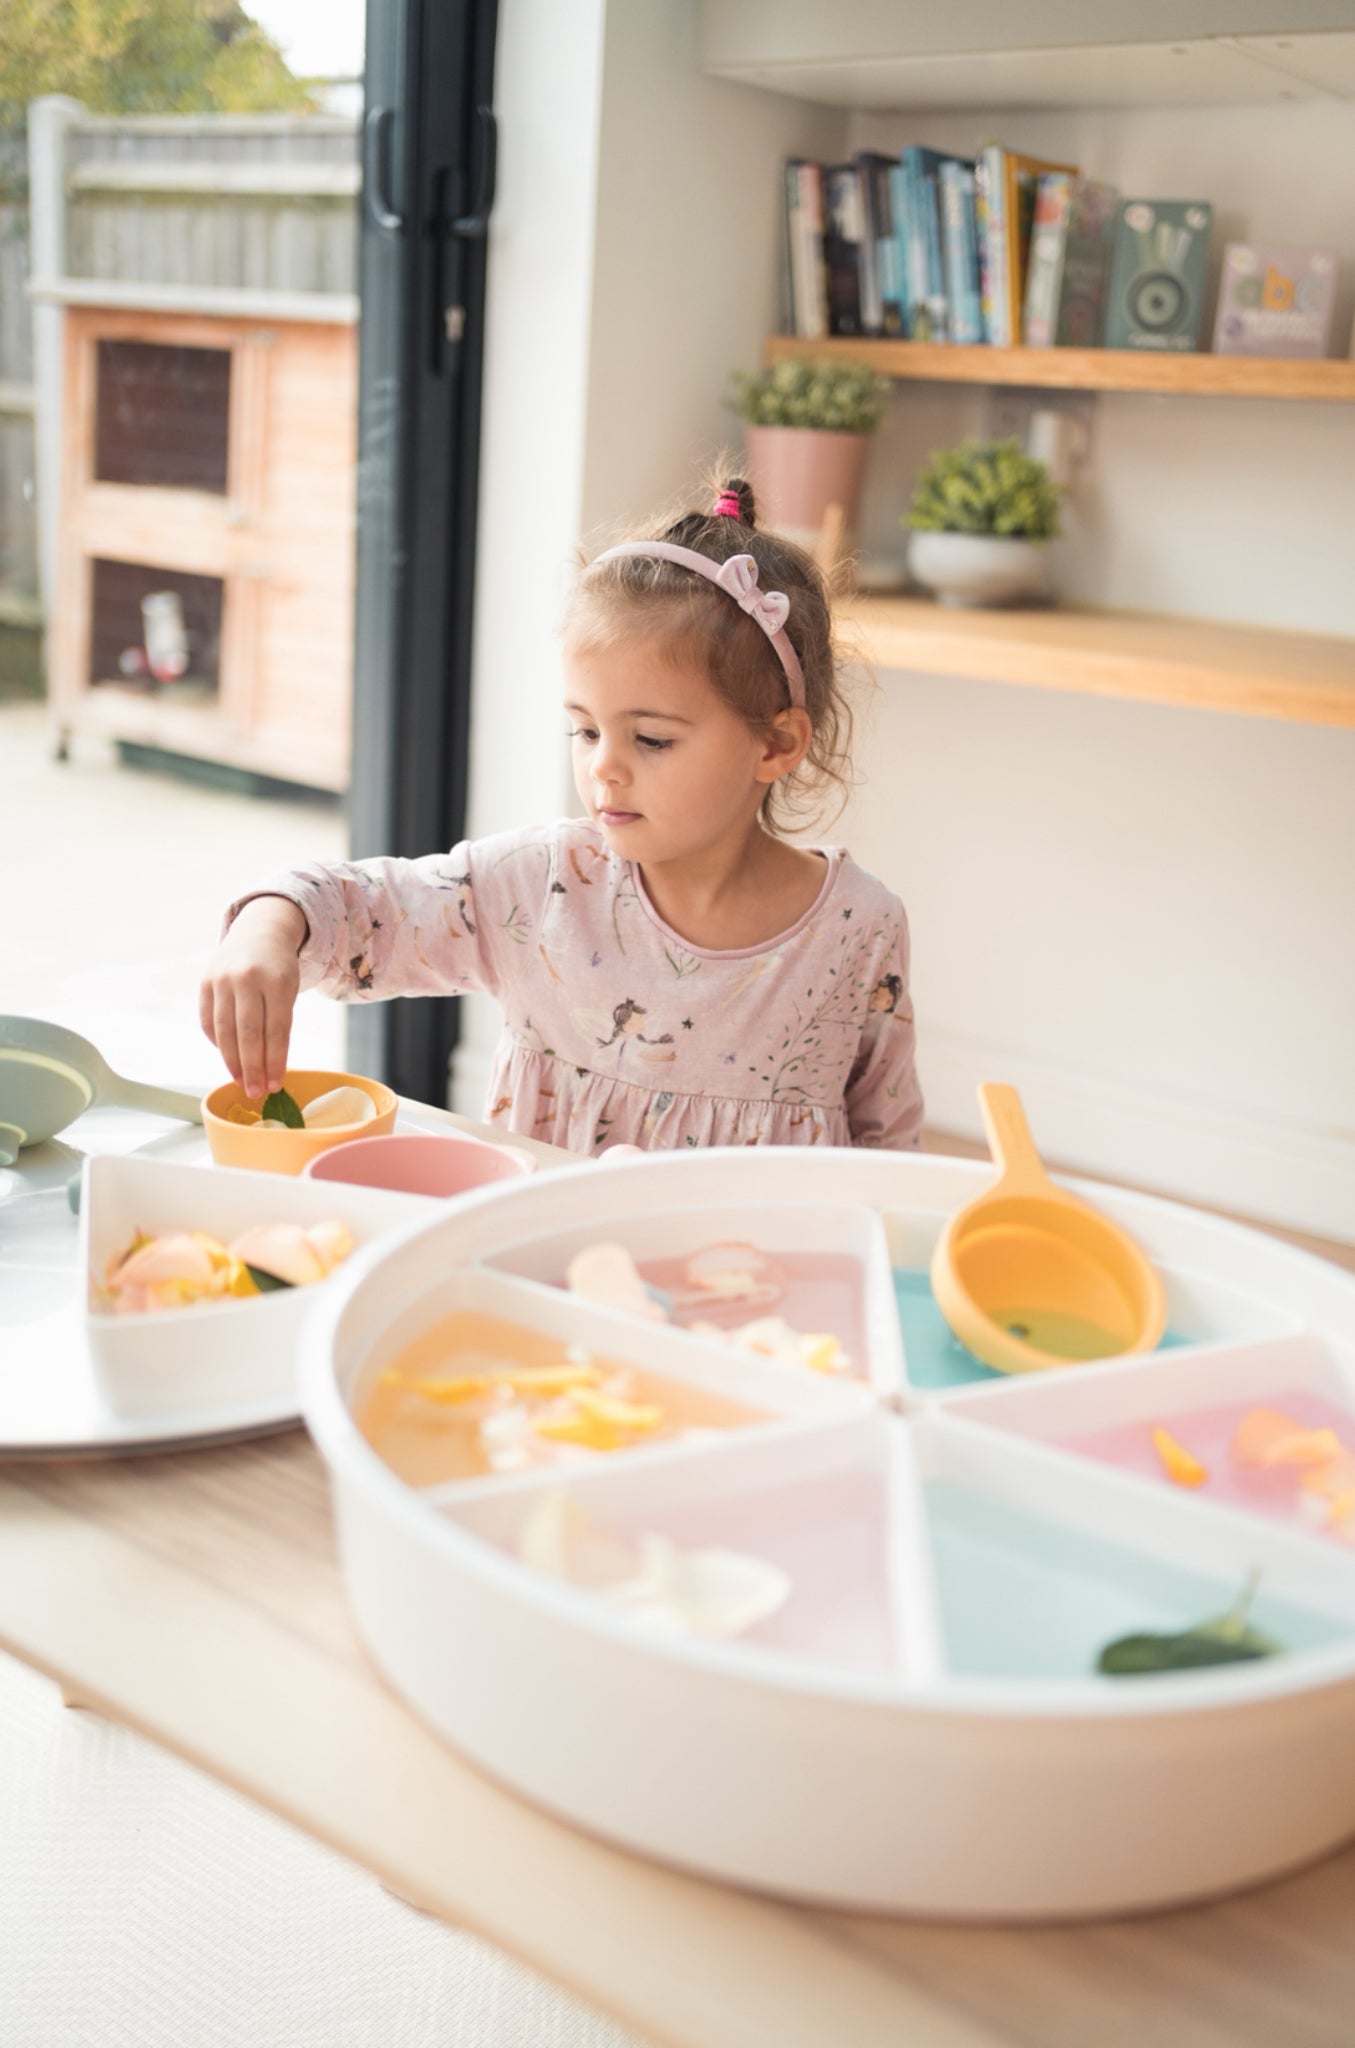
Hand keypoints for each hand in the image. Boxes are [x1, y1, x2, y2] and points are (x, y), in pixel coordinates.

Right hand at [200, 896, 306, 1098]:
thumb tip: (269, 1069)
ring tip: (240, 1081)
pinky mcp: (205, 981)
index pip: (277, 1030)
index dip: (275, 1062)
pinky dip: (216, 1042)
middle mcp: (248, 978)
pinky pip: (208, 1020)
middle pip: (249, 1033)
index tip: (275, 1086)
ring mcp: (223, 978)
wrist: (260, 932)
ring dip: (231, 1061)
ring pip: (225, 1030)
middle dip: (252, 1068)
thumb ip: (279, 1023)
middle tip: (255, 1092)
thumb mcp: (289, 990)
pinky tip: (226, 1056)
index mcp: (278, 981)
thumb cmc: (280, 970)